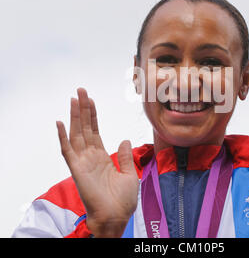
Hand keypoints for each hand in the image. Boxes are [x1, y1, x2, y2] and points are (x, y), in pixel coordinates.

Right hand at [56, 88, 138, 237]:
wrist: (117, 216)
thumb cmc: (122, 199)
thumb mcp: (129, 173)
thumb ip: (125, 156)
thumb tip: (125, 139)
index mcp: (102, 156)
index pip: (95, 130)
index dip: (93, 115)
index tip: (91, 100)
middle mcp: (90, 156)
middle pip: (85, 127)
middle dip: (83, 109)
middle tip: (81, 90)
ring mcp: (83, 161)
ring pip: (77, 133)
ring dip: (74, 116)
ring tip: (74, 98)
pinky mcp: (77, 169)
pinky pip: (67, 151)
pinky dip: (62, 137)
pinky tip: (60, 122)